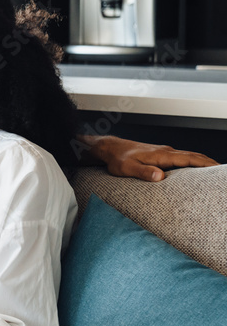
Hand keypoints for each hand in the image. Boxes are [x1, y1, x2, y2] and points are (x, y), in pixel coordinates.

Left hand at [94, 135, 218, 181]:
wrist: (111, 149)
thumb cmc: (118, 159)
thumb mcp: (127, 168)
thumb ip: (143, 172)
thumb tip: (160, 177)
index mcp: (162, 154)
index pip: (189, 159)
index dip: (205, 164)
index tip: (218, 169)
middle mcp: (166, 151)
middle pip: (194, 156)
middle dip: (210, 164)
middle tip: (222, 174)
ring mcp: (165, 152)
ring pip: (190, 156)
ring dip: (204, 163)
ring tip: (215, 172)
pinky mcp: (162, 155)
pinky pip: (183, 158)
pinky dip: (194, 162)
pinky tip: (197, 169)